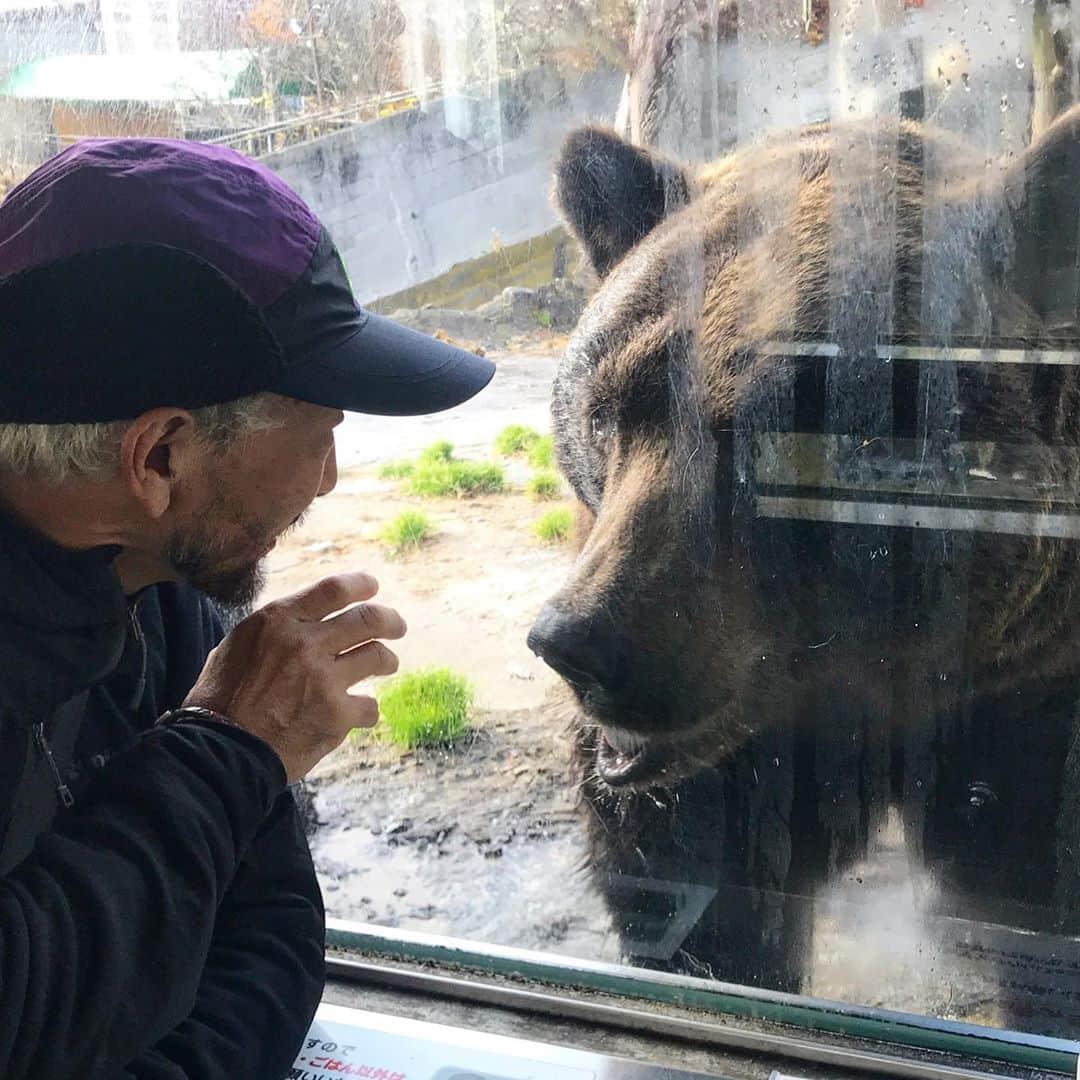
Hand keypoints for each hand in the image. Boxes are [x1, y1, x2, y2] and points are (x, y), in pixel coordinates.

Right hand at [185, 573, 405, 781]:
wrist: (219, 752)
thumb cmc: (220, 702)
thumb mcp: (236, 647)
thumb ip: (274, 632)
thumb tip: (302, 621)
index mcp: (277, 622)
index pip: (333, 589)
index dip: (360, 585)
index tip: (373, 587)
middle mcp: (304, 643)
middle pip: (367, 619)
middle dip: (390, 620)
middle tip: (398, 626)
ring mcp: (324, 679)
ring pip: (378, 656)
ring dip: (387, 660)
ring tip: (387, 665)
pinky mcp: (336, 715)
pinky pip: (369, 706)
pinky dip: (366, 711)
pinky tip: (359, 715)